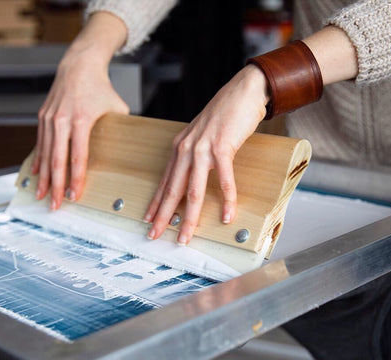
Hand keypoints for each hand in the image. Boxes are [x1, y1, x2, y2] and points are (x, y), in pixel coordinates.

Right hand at [32, 12, 128, 209]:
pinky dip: (39, 161)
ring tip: (42, 196)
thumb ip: (121, 131)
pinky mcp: (43, 117)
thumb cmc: (101, 88)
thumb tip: (129, 152)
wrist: (79, 65)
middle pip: (57, 160)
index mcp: (81, 119)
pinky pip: (40, 144)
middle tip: (55, 205)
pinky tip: (37, 175)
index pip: (78, 157)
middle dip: (55, 186)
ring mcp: (50, 118)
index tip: (74, 196)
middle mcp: (62, 120)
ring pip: (44, 155)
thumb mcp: (117, 109)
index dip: (76, 179)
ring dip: (44, 178)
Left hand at [144, 64, 269, 244]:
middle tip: (154, 236)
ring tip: (185, 238)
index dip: (155, 203)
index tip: (147, 220)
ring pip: (193, 191)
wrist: (243, 90)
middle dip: (162, 217)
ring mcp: (203, 149)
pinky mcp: (222, 148)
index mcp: (180, 147)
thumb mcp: (201, 135)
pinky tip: (227, 216)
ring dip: (188, 218)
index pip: (164, 182)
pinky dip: (227, 200)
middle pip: (172, 191)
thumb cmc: (224, 115)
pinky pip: (224, 180)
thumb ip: (195, 155)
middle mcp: (187, 149)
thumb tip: (193, 175)